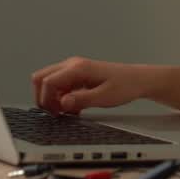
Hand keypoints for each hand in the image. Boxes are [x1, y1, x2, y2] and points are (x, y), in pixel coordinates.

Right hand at [31, 57, 151, 114]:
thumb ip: (81, 100)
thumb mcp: (104, 97)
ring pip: (48, 82)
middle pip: (41, 78)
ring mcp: (74, 69)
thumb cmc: (125, 86)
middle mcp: (73, 65)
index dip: (47, 100)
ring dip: (53, 98)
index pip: (47, 82)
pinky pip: (59, 86)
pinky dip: (61, 97)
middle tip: (58, 112)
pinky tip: (75, 107)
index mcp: (78, 68)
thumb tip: (62, 103)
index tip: (57, 113)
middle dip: (44, 98)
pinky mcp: (77, 75)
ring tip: (69, 110)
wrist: (138, 80)